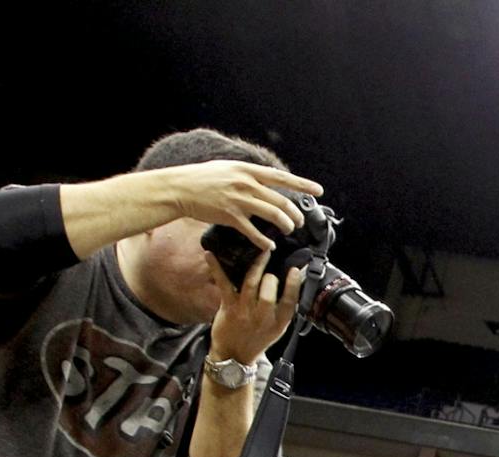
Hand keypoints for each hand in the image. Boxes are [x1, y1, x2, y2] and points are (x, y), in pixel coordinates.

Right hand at [158, 159, 324, 252]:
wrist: (179, 188)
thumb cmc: (202, 178)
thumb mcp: (227, 168)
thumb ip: (248, 174)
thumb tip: (265, 181)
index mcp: (247, 170)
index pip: (281, 178)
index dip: (302, 184)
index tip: (319, 190)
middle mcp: (246, 183)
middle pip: (282, 201)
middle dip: (295, 214)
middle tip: (299, 222)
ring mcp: (239, 200)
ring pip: (274, 215)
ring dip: (286, 226)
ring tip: (288, 231)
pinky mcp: (230, 216)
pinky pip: (254, 232)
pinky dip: (265, 241)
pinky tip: (269, 246)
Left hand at [207, 253, 304, 364]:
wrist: (234, 355)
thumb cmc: (257, 338)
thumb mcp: (277, 329)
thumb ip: (283, 309)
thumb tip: (289, 284)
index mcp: (278, 322)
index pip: (290, 301)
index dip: (293, 284)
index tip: (295, 270)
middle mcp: (263, 317)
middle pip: (269, 290)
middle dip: (269, 275)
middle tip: (270, 268)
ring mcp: (244, 311)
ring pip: (250, 283)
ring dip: (255, 265)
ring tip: (259, 253)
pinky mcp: (228, 307)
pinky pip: (224, 284)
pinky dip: (216, 268)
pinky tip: (210, 254)